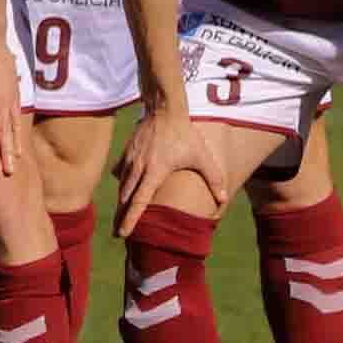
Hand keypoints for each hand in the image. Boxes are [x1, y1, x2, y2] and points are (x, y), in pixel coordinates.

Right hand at [114, 102, 204, 234]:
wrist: (165, 109)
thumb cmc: (184, 134)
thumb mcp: (202, 156)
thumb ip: (214, 178)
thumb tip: (224, 199)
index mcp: (154, 172)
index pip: (139, 201)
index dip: (131, 219)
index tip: (123, 233)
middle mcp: (138, 168)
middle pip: (125, 198)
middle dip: (121, 216)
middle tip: (119, 233)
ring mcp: (130, 159)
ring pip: (121, 186)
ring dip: (120, 202)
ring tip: (120, 215)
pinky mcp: (127, 151)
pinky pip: (120, 172)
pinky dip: (121, 183)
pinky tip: (124, 187)